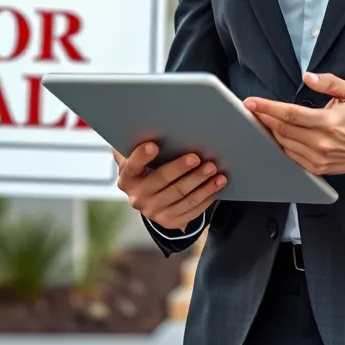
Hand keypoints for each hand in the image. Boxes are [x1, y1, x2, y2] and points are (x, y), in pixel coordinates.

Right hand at [112, 142, 226, 230]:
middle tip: (198, 157)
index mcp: (128, 178)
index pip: (133, 166)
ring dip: (201, 183)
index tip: (154, 145)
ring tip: (214, 170)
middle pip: (162, 181)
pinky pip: (192, 210)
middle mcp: (138, 197)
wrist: (149, 198)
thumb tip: (152, 123)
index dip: (142, 156)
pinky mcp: (170, 221)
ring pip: (182, 197)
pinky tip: (216, 185)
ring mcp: (154, 212)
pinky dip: (206, 197)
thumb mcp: (137, 158)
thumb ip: (139, 143)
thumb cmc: (146, 168)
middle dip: (181, 168)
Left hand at [245, 72, 344, 175]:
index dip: (267, 108)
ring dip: (271, 131)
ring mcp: (319, 158)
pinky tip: (278, 134)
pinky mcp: (318, 168)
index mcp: (328, 122)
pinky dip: (282, 144)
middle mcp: (322, 142)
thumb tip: (307, 77)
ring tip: (263, 119)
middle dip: (264, 118)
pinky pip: (292, 156)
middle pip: (283, 129)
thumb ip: (329, 82)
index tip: (251, 102)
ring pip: (284, 143)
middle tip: (252, 109)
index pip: (290, 114)